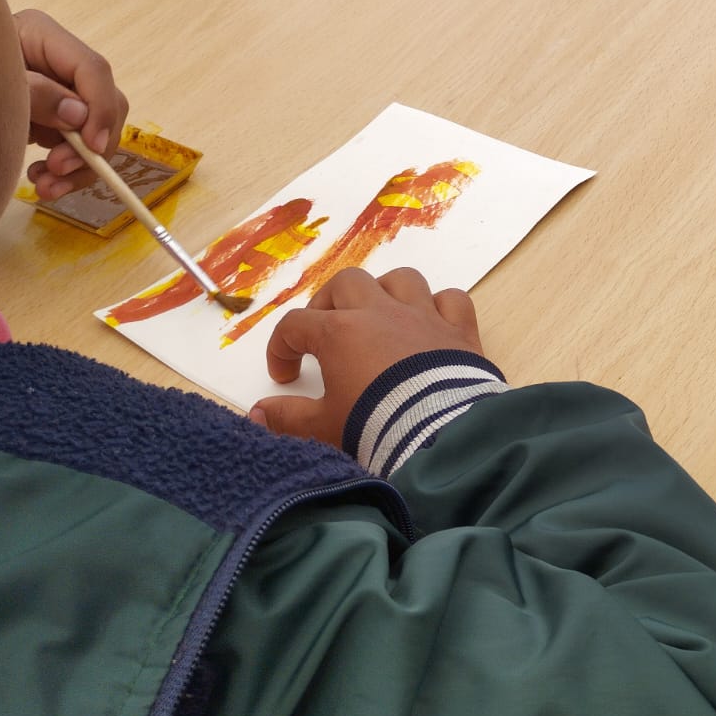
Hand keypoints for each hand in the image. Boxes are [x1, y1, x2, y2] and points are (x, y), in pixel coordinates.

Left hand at [16, 10, 128, 198]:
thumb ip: (34, 94)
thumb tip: (78, 116)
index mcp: (44, 37)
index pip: (93, 70)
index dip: (100, 109)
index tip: (91, 146)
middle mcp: (60, 65)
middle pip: (103, 104)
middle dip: (90, 144)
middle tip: (58, 169)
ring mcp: (60, 93)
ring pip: (95, 132)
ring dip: (80, 166)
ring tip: (47, 185)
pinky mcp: (55, 119)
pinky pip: (77, 148)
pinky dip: (67, 171)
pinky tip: (42, 179)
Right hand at [252, 268, 486, 447]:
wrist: (440, 435)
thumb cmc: (375, 427)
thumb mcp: (323, 427)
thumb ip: (288, 418)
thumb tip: (256, 415)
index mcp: (340, 333)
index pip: (295, 326)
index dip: (282, 348)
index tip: (285, 375)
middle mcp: (381, 313)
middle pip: (347, 283)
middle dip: (331, 303)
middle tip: (327, 332)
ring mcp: (423, 317)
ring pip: (401, 280)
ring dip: (386, 293)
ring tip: (378, 317)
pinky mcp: (459, 330)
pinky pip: (452, 300)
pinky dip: (441, 307)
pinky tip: (433, 323)